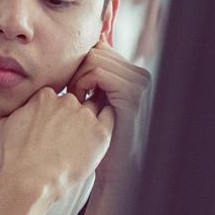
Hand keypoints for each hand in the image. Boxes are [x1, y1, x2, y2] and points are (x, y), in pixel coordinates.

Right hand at [0, 87, 113, 200]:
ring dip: (88, 121)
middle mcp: (66, 101)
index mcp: (44, 96)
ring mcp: (84, 116)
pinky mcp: (100, 133)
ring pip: (92, 109)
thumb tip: (14, 112)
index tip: (54, 126)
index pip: (56, 98)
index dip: (55, 113)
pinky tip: (97, 137)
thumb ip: (15, 113)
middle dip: (71, 116)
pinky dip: (105, 124)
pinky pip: (110, 119)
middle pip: (75, 102)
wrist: (30, 180)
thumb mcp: (2, 128)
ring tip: (81, 140)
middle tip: (67, 136)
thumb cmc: (14, 159)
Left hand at [68, 40, 152, 184]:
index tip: (75, 89)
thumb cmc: (100, 137)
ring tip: (77, 100)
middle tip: (73, 97)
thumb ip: (95, 75)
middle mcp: (141, 75)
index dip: (81, 66)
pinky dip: (83, 84)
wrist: (115, 168)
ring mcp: (140, 83)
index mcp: (134, 73)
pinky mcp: (133, 94)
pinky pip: (99, 73)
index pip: (100, 48)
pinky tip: (81, 102)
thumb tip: (88, 45)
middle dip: (78, 71)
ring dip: (79, 79)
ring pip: (95, 59)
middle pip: (96, 51)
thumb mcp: (98, 101)